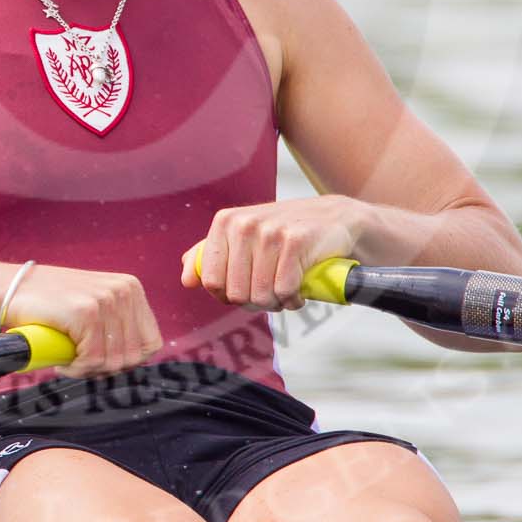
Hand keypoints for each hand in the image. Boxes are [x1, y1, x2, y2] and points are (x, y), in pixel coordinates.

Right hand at [1, 263, 162, 377]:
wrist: (9, 289)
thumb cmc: (50, 305)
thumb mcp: (94, 305)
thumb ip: (118, 324)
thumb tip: (135, 360)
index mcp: (131, 288)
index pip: (151, 342)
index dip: (128, 361)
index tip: (102, 361)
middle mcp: (124, 290)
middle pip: (133, 355)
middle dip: (106, 368)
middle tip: (80, 363)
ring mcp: (106, 300)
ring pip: (113, 361)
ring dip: (88, 370)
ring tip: (69, 360)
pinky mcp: (86, 312)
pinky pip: (92, 360)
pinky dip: (75, 370)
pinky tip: (62, 362)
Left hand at [180, 195, 365, 310]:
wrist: (333, 218)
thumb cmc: (284, 233)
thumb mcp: (244, 235)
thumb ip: (211, 254)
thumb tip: (187, 278)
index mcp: (225, 222)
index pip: (210, 280)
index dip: (228, 295)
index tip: (246, 289)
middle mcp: (244, 224)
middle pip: (236, 293)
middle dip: (256, 302)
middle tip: (272, 292)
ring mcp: (269, 232)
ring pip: (261, 295)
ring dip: (277, 302)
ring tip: (286, 290)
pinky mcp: (295, 242)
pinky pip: (284, 291)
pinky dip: (294, 298)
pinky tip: (300, 288)